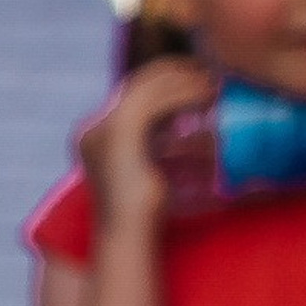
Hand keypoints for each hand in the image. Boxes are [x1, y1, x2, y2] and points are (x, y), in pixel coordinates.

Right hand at [80, 56, 217, 235]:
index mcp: (93, 135)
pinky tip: (206, 98)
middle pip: (140, 81)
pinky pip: (159, 99)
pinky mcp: (121, 131)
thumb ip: (150, 141)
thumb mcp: (143, 166)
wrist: (127, 232)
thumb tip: (179, 120)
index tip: (195, 79)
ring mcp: (104, 128)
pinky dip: (186, 93)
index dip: (165, 78)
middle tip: (209, 77)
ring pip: (151, 86)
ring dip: (186, 81)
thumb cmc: (141, 210)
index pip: (131, 92)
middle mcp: (92, 128)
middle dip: (178, 73)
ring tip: (213, 88)